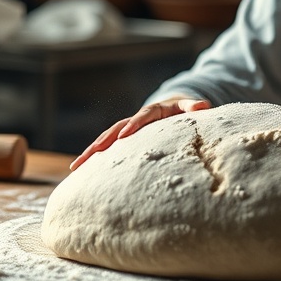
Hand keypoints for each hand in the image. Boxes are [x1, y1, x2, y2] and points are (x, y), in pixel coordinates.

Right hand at [69, 98, 210, 169]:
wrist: (171, 109)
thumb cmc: (183, 111)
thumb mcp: (189, 108)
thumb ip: (194, 107)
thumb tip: (204, 106)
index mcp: (153, 112)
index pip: (142, 117)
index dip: (133, 125)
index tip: (124, 136)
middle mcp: (136, 121)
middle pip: (116, 129)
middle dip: (104, 140)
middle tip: (92, 151)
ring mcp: (127, 131)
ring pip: (106, 140)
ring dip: (91, 152)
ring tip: (75, 166)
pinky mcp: (124, 142)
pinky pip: (107, 150)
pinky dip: (94, 159)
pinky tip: (81, 174)